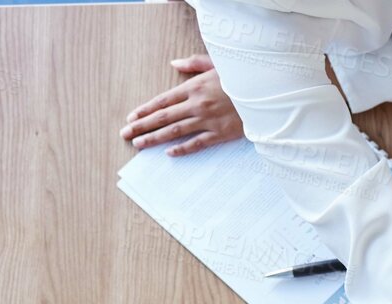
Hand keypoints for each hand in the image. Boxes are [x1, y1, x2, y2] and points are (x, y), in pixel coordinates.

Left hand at [122, 55, 242, 156]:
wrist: (266, 93)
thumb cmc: (241, 78)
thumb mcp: (217, 63)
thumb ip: (193, 64)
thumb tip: (173, 64)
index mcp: (194, 87)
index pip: (163, 100)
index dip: (145, 110)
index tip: (131, 117)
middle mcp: (197, 104)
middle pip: (163, 117)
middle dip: (142, 126)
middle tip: (125, 134)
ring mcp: (208, 120)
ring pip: (175, 131)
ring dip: (155, 138)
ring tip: (139, 144)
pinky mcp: (221, 134)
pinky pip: (198, 143)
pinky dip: (183, 148)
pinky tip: (169, 152)